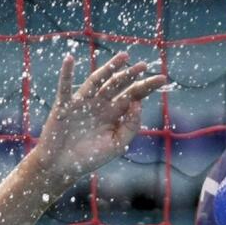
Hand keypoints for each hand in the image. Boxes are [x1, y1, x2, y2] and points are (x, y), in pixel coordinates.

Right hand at [32, 52, 167, 181]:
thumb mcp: (117, 144)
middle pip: (118, 85)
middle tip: (144, 65)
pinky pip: (65, 87)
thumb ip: (131, 125)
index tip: (162, 78)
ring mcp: (82, 103)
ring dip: (109, 68)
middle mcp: (100, 104)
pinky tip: (69, 59)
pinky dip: (66, 73)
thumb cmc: (90, 158)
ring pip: (97, 80)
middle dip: (131, 75)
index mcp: (114, 114)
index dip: (146, 86)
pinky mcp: (64, 106)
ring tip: (123, 57)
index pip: (133, 95)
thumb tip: (138, 102)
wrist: (63, 167)